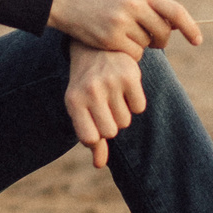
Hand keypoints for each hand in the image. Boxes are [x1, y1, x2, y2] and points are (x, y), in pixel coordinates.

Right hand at [48, 0, 200, 53]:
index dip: (190, 27)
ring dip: (140, 45)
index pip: (175, 11)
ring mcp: (120, 22)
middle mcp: (133, 5)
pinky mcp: (109, 38)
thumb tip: (175, 26)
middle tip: (154, 41)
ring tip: (122, 33)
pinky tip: (116, 44)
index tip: (198, 41)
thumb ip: (149, 5)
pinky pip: (134, 54)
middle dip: (161, 40)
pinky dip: (130, 53)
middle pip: (163, 32)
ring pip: (147, 44)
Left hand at [65, 43, 147, 166]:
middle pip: (111, 132)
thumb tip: (99, 164)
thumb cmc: (85, 84)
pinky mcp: (130, 76)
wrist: (96, 47)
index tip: (94, 124)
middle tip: (104, 106)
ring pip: (126, 121)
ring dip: (122, 112)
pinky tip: (125, 88)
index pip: (90, 139)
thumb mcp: (80, 107)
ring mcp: (110, 83)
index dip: (96, 136)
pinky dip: (135, 102)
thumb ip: (90, 137)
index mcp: (73, 101)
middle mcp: (90, 91)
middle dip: (111, 124)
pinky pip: (139, 107)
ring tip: (113, 94)